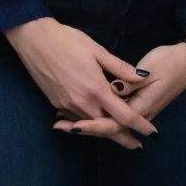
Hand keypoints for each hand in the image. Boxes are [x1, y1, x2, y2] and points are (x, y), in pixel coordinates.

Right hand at [5, 17, 157, 148]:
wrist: (34, 39)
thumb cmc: (67, 40)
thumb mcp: (97, 50)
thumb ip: (120, 68)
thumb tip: (143, 77)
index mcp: (97, 89)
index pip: (124, 115)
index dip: (140, 125)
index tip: (152, 133)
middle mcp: (82, 102)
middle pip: (108, 127)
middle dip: (123, 137)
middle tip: (137, 146)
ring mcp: (67, 104)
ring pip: (91, 124)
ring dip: (105, 131)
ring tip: (118, 137)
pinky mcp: (56, 102)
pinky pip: (76, 118)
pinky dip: (87, 123)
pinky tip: (92, 122)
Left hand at [73, 33, 185, 137]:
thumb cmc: (169, 61)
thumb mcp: (150, 69)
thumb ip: (129, 80)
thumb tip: (113, 89)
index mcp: (142, 103)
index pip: (114, 122)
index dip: (93, 125)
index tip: (74, 126)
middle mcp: (140, 111)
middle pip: (109, 127)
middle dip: (85, 128)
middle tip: (60, 127)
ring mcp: (140, 109)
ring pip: (111, 123)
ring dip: (87, 123)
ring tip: (62, 122)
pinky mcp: (139, 104)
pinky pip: (115, 116)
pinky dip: (95, 115)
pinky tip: (78, 112)